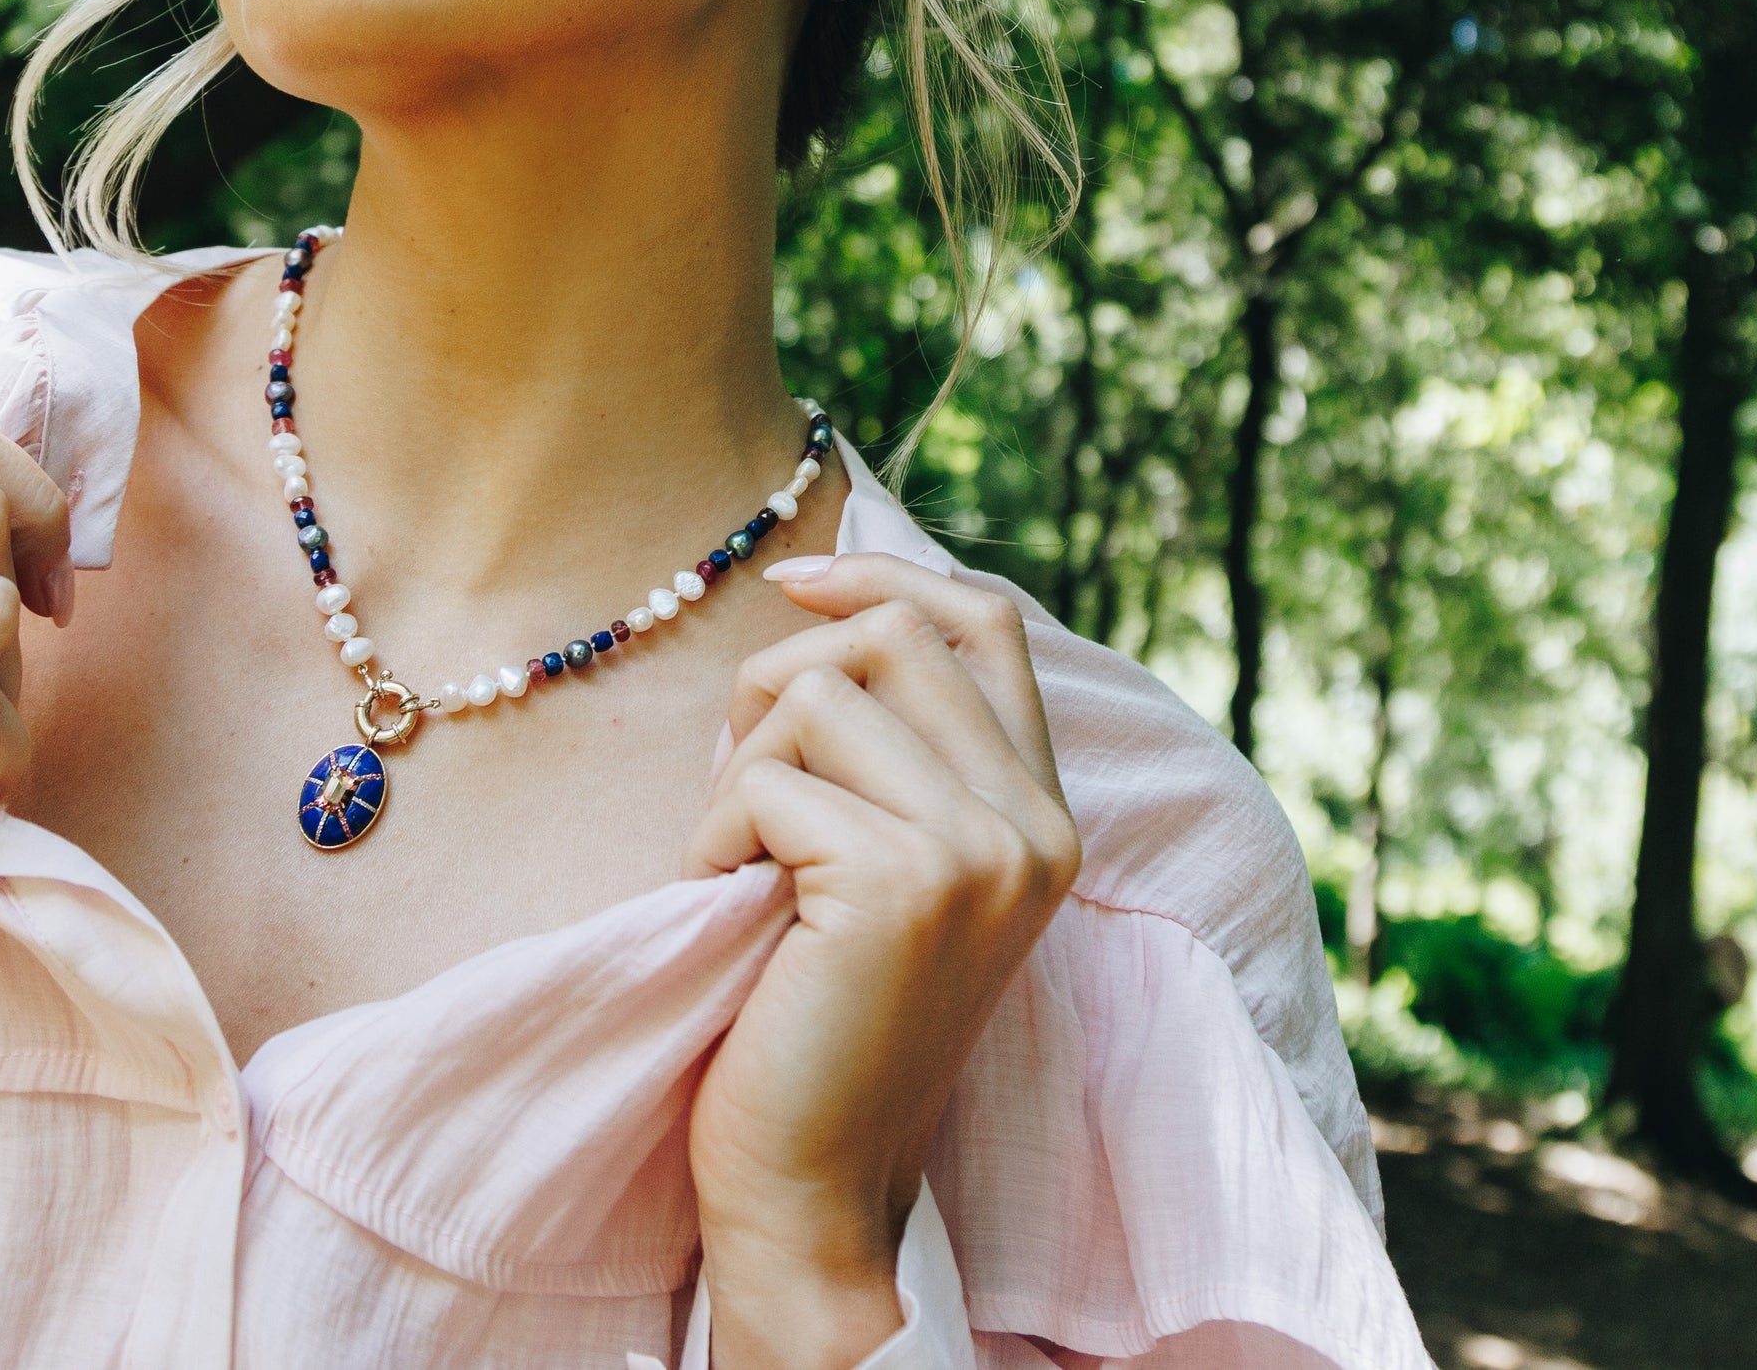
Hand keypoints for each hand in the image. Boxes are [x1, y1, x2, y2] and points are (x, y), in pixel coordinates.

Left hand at [681, 556, 1081, 1369]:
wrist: (817, 1181)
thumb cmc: (819, 1016)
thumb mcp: (884, 861)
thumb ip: (893, 751)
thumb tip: (818, 599)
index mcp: (1044, 814)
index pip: (986, 623)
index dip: (885, 574)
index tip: (792, 585)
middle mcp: (1035, 824)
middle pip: (887, 636)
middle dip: (776, 686)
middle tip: (741, 793)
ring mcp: (981, 850)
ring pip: (815, 698)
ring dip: (738, 774)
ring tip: (742, 870)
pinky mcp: (903, 882)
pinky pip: (763, 783)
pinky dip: (712, 840)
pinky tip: (727, 912)